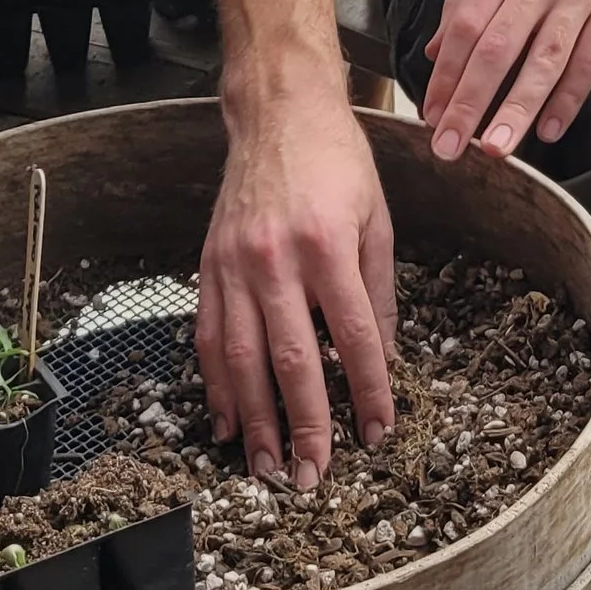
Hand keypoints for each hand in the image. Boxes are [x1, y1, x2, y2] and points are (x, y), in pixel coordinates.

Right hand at [198, 62, 397, 488]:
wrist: (277, 112)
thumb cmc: (336, 162)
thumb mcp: (376, 219)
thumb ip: (378, 291)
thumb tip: (382, 359)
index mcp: (328, 245)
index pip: (354, 335)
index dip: (368, 390)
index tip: (377, 431)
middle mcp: (276, 259)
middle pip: (291, 360)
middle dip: (305, 425)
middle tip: (313, 477)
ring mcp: (234, 265)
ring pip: (242, 359)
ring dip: (255, 420)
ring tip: (267, 467)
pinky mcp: (208, 266)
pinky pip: (209, 337)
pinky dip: (217, 384)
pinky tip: (227, 420)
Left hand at [422, 0, 590, 163]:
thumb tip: (436, 53)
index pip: (466, 25)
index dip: (447, 75)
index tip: (431, 115)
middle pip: (498, 48)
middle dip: (471, 102)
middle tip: (451, 147)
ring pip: (544, 60)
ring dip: (518, 109)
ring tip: (497, 150)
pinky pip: (590, 58)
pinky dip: (570, 97)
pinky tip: (551, 129)